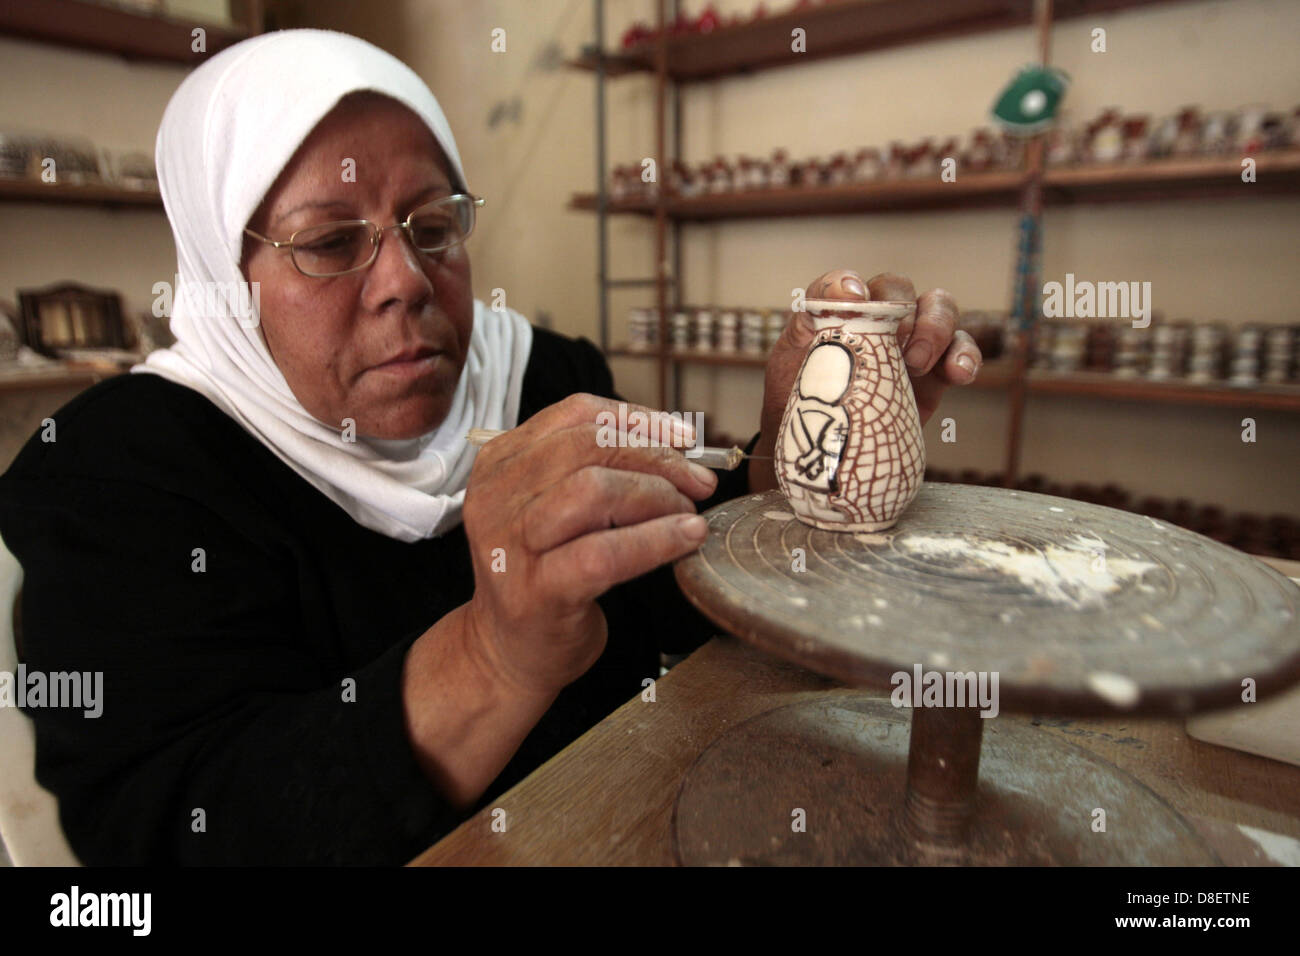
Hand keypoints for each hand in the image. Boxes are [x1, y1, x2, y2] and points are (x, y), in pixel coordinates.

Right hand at [459, 393, 717, 696]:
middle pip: (589, 447)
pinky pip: (605, 553)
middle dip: (657, 459)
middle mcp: (497, 496)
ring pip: (595, 490)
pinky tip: (685, 539)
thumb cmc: (545, 573)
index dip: (638, 420)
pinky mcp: (536, 591)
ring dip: (657, 496)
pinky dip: (656, 540)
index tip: (683, 438)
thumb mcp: (555, 507)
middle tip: (697, 483)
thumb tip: (676, 444)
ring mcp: (511, 544)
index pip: (575, 414)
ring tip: (688, 514)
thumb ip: (596, 468)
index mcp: (502, 462)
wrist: (508, 651)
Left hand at [749, 269, 982, 491]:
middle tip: (896, 345)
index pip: (848, 284)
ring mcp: (909, 344)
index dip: (850, 284)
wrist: (819, 451)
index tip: (853, 298)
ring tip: (918, 363)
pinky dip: (966, 357)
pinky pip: (960, 352)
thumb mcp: (790, 361)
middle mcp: (877, 320)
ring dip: (937, 328)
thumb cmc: (801, 401)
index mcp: (839, 313)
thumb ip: (808, 324)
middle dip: (902, 310)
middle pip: (901, 289)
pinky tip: (959, 374)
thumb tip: (844, 295)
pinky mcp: (934, 375)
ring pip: (939, 309)